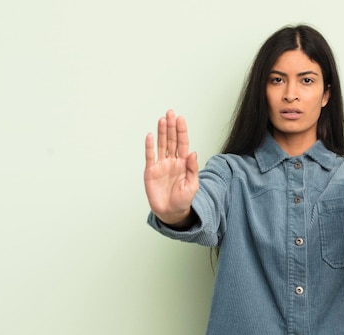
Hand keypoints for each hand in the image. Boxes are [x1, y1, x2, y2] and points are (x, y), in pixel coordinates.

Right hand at [144, 110, 198, 225]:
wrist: (171, 212)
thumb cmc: (183, 200)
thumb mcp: (192, 185)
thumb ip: (193, 169)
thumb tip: (193, 152)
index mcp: (184, 163)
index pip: (183, 143)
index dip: (182, 131)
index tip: (180, 119)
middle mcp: (172, 161)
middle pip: (172, 140)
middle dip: (171, 127)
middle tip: (170, 113)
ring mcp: (161, 165)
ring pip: (161, 145)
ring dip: (161, 132)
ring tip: (162, 119)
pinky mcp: (151, 171)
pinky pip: (150, 156)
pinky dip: (149, 146)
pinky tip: (150, 136)